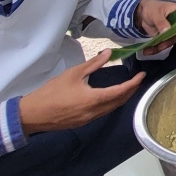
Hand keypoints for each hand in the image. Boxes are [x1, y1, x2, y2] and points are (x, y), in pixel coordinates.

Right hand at [19, 49, 143, 133]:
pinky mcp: (83, 122)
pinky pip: (103, 113)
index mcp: (94, 99)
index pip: (120, 91)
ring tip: (127, 87)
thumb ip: (93, 64)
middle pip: (119, 102)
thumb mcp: (74, 73)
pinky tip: (110, 97)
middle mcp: (95, 112)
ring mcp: (89, 119)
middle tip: (137, 80)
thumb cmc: (52, 92)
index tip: (142, 75)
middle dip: (131, 91)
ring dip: (121, 98)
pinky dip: (111, 104)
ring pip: (112, 109)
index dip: (133, 83)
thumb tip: (109, 53)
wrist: (34, 114)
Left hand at [134, 0, 175, 55]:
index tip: (172, 37)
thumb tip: (167, 31)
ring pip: (169, 42)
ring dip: (159, 47)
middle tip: (159, 46)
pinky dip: (155, 48)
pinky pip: (162, 44)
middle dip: (167, 42)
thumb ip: (161, 22)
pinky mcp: (165, 37)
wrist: (142, 12)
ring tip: (148, 51)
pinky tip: (147, 51)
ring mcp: (172, 31)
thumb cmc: (151, 8)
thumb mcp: (155, 13)